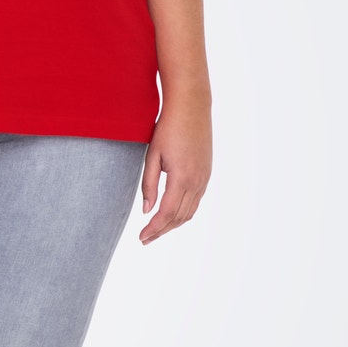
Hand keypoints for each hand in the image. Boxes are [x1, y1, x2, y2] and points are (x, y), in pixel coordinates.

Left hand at [139, 91, 210, 243]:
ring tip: (156, 230)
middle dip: (162, 231)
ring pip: (189, 212)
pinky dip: (183, 212)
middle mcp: (197, 181)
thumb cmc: (168, 128)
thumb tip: (146, 211)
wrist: (191, 107)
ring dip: (173, 224)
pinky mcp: (207, 173)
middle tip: (145, 239)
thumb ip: (149, 185)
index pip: (166, 213)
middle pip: (179, 217)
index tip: (141, 238)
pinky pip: (196, 201)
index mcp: (182, 178)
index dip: (153, 229)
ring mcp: (204, 178)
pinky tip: (171, 213)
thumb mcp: (152, 156)